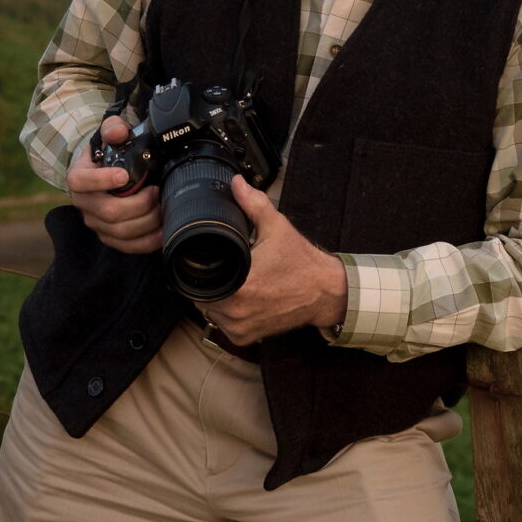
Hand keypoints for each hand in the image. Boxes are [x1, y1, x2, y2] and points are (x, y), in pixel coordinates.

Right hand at [67, 115, 162, 253]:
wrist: (103, 173)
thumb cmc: (107, 154)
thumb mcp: (107, 136)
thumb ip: (112, 128)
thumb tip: (119, 132)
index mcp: (78, 178)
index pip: (82, 182)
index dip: (102, 180)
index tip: (124, 175)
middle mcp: (84, 204)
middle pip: (109, 212)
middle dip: (139, 204)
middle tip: (157, 191)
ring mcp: (96, 223)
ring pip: (121, 231)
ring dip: (147, 221)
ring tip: (163, 207)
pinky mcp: (109, 236)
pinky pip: (128, 246)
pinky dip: (148, 241)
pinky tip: (163, 230)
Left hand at [200, 176, 348, 345]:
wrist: (325, 292)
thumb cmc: (301, 262)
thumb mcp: (277, 227)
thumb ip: (253, 204)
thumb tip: (236, 184)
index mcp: (239, 283)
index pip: (196, 280)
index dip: (196, 270)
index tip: (205, 261)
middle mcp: (237, 309)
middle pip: (201, 296)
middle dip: (207, 282)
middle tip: (223, 269)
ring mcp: (241, 326)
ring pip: (211, 312)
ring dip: (216, 300)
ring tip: (232, 283)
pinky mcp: (247, 337)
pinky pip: (224, 326)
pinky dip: (228, 315)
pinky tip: (241, 300)